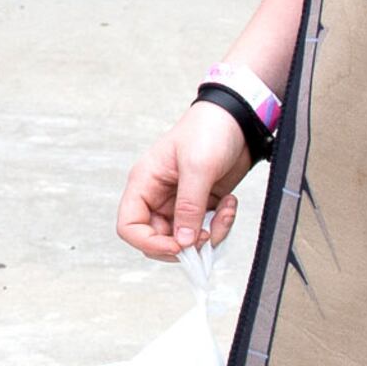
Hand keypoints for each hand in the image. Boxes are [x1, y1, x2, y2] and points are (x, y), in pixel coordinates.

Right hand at [117, 102, 257, 259]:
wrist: (238, 119)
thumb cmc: (209, 130)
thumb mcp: (197, 167)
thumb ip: (188, 207)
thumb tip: (183, 242)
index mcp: (145, 183)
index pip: (129, 226)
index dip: (149, 243)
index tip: (178, 246)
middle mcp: (158, 197)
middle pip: (158, 239)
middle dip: (185, 244)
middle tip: (206, 233)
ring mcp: (180, 203)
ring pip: (185, 239)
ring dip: (209, 234)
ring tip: (226, 211)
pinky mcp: (201, 205)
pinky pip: (205, 229)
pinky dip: (220, 225)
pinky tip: (229, 204)